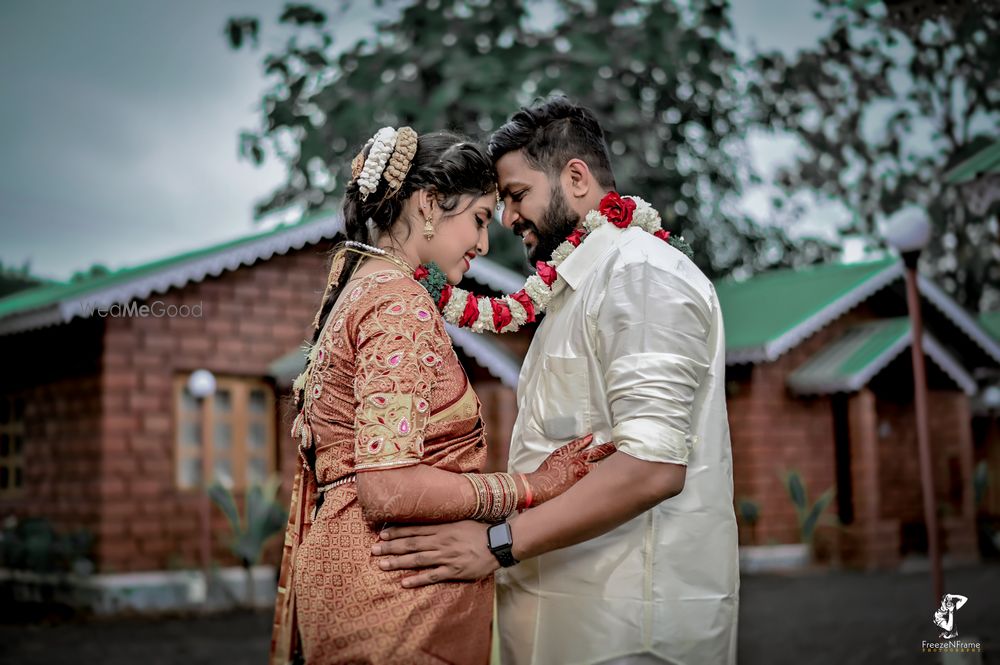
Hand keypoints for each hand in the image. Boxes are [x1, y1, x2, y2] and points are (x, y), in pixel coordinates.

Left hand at [371, 520, 497, 587]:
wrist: (498, 543)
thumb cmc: (479, 530)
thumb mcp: (460, 520)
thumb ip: (442, 522)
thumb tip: (425, 521)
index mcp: (442, 528)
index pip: (414, 530)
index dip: (397, 532)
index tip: (381, 534)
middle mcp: (441, 542)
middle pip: (411, 545)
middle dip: (391, 547)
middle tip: (373, 550)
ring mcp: (447, 557)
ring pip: (418, 560)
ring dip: (398, 562)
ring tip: (382, 565)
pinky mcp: (454, 571)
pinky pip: (432, 576)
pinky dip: (417, 579)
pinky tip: (404, 582)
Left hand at [524, 433, 615, 505]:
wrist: (537, 489)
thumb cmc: (554, 496)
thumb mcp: (574, 497)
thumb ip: (585, 492)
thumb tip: (594, 495)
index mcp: (586, 478)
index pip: (604, 471)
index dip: (613, 468)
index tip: (622, 465)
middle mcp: (582, 466)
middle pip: (601, 458)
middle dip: (612, 453)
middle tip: (623, 449)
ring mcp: (572, 457)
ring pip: (590, 450)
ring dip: (602, 447)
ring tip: (613, 442)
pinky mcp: (562, 453)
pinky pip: (575, 444)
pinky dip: (583, 440)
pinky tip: (590, 436)